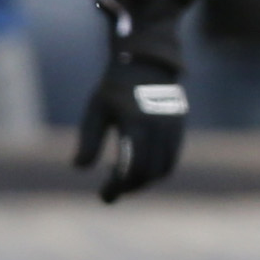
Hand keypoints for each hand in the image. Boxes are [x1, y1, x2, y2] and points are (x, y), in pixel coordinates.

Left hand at [73, 54, 189, 199]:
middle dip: (130, 187)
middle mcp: (159, 128)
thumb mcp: (96, 111)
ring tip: (124, 177)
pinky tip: (139, 165)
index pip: (131, 168)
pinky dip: (156, 170)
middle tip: (112, 189)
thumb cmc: (115, 88)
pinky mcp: (179, 128)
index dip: (117, 187)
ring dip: (144, 180)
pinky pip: (171, 159)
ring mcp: (173, 128)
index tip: (104, 195)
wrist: (146, 63)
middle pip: (149, 173)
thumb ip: (89, 140)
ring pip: (164, 169)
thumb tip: (79, 168)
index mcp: (137, 124)